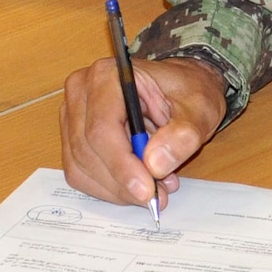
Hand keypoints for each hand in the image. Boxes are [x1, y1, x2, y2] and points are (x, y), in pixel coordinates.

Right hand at [61, 55, 226, 210]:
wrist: (180, 89)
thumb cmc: (187, 92)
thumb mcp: (199, 109)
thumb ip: (182, 135)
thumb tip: (155, 164)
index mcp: (108, 76)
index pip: (102, 128)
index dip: (121, 165)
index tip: (147, 190)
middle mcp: (82, 92)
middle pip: (88, 150)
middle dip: (123, 182)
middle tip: (158, 196)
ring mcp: (73, 116)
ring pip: (81, 167)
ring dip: (117, 188)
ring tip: (155, 187)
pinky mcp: (73, 138)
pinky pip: (82, 174)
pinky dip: (110, 188)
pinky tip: (137, 183)